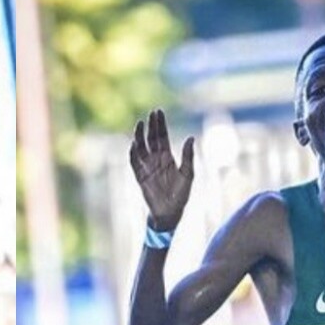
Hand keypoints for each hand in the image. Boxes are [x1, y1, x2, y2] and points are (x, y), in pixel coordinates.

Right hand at [128, 108, 195, 232]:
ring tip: (139, 124)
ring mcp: (147, 167)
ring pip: (141, 148)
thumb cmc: (181, 195)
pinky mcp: (140, 177)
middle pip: (151, 138)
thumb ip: (188, 156)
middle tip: (151, 113)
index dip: (160, 124)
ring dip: (139, 136)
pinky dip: (133, 153)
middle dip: (151, 126)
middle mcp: (156, 160)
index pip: (162, 136)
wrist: (170, 212)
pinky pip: (134, 163)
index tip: (158, 111)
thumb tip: (191, 138)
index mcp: (167, 157)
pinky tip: (134, 144)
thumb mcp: (188, 174)